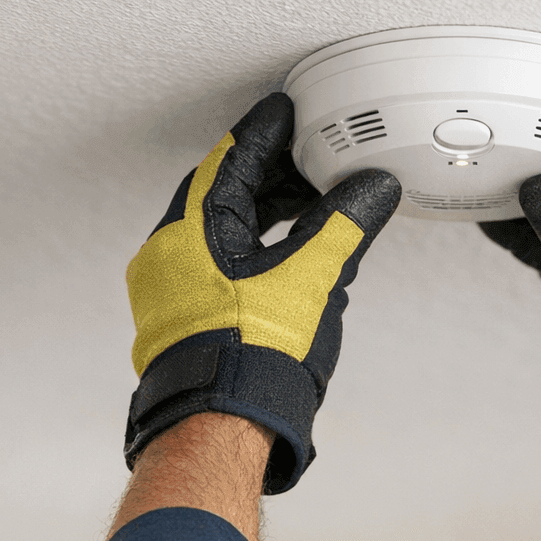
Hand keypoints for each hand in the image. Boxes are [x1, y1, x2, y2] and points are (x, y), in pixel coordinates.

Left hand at [125, 91, 401, 493]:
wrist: (221, 428)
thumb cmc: (252, 358)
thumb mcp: (312, 278)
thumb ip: (344, 225)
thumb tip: (370, 189)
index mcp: (191, 231)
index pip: (232, 159)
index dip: (267, 132)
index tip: (286, 112)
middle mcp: (170, 254)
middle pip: (226, 193)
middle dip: (274, 175)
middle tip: (312, 158)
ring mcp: (172, 289)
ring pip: (222, 230)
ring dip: (266, 213)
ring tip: (311, 205)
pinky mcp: (184, 318)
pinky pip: (217, 262)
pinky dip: (254, 246)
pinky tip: (286, 256)